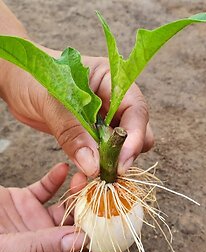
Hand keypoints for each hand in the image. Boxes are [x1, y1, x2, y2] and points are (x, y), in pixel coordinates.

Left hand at [0, 48, 153, 176]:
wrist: (16, 82)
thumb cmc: (32, 78)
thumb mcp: (51, 102)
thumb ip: (73, 133)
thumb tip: (93, 165)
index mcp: (113, 80)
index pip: (136, 109)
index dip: (134, 136)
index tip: (123, 161)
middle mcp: (116, 99)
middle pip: (140, 129)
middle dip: (128, 151)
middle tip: (109, 169)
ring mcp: (108, 117)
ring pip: (127, 144)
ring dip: (115, 159)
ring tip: (96, 170)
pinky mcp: (97, 133)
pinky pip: (108, 152)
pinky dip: (101, 163)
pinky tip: (88, 168)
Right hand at [0, 163, 116, 251]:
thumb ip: (42, 248)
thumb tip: (83, 240)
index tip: (121, 232)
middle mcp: (44, 243)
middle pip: (82, 229)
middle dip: (99, 212)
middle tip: (111, 194)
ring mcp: (34, 222)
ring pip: (68, 206)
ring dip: (81, 191)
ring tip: (88, 177)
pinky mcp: (22, 203)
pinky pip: (46, 189)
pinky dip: (56, 178)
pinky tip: (63, 169)